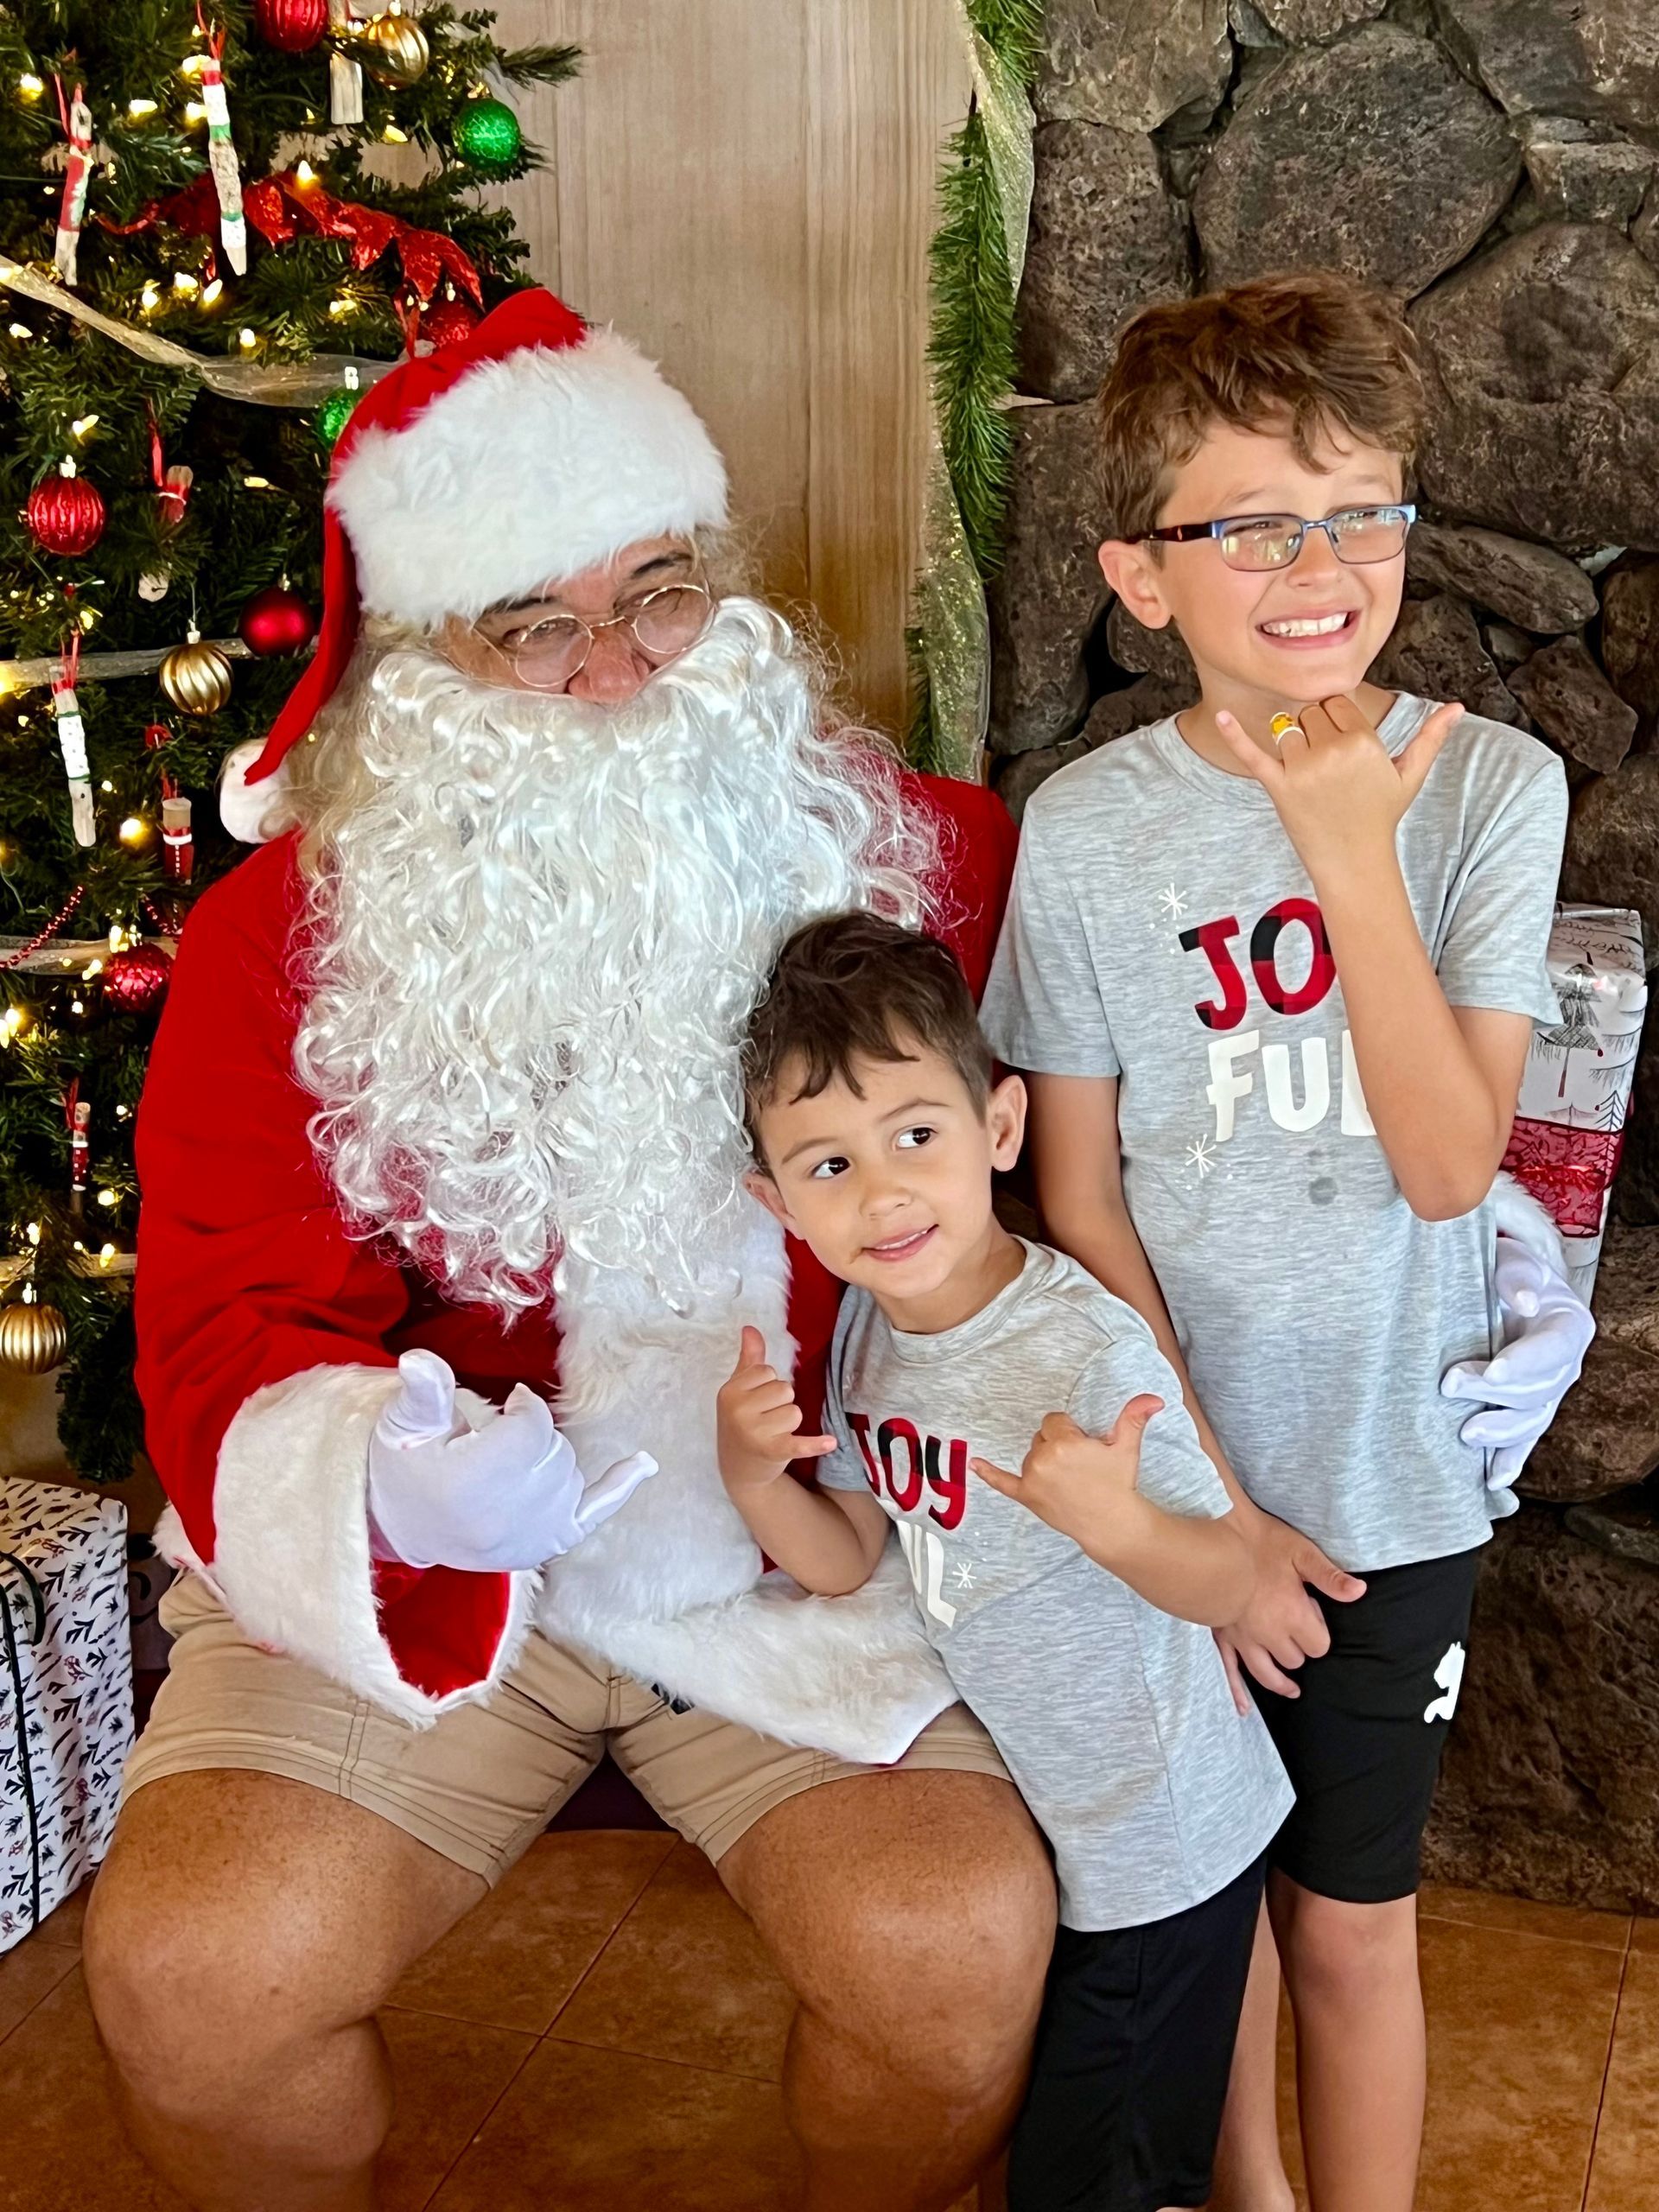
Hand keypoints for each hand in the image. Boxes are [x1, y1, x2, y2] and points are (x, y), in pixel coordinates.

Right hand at [367, 1349, 656, 1572]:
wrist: (400, 1524)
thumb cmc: (402, 1467)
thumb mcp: (405, 1425)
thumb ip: (424, 1392)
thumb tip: (419, 1358)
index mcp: (473, 1483)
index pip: (533, 1428)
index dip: (523, 1409)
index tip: (506, 1407)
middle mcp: (506, 1518)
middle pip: (554, 1452)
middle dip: (533, 1437)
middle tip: (499, 1441)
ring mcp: (530, 1537)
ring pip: (572, 1476)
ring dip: (552, 1461)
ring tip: (514, 1464)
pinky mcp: (544, 1546)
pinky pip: (594, 1513)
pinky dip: (619, 1488)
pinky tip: (644, 1464)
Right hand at [716, 1326, 834, 1493]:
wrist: (739, 1469)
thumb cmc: (742, 1422)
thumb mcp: (740, 1390)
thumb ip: (749, 1359)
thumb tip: (750, 1328)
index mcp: (729, 1391)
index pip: (767, 1371)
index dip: (768, 1384)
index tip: (757, 1401)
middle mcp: (739, 1410)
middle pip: (784, 1389)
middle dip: (781, 1403)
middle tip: (766, 1419)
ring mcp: (754, 1432)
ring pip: (794, 1412)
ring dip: (789, 1423)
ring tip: (773, 1432)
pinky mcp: (772, 1451)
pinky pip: (799, 1443)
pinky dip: (815, 1444)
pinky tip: (830, 1443)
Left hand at [971, 1397, 1161, 1553]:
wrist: (1111, 1524)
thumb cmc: (1119, 1484)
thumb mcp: (1126, 1448)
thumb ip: (1134, 1417)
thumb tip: (1154, 1398)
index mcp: (1064, 1442)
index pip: (1055, 1421)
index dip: (1072, 1432)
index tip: (1086, 1448)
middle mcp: (1042, 1458)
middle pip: (1042, 1436)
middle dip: (1058, 1445)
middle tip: (1081, 1466)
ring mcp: (1031, 1479)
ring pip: (1031, 1455)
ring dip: (1045, 1461)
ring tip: (1070, 1480)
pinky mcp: (1026, 1496)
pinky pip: (1001, 1482)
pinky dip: (988, 1473)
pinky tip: (974, 1464)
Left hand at [1215, 695, 1462, 883]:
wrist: (1354, 861)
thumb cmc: (1381, 816)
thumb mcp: (1409, 774)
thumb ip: (1431, 737)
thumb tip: (1458, 707)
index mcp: (1364, 740)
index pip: (1336, 702)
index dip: (1338, 721)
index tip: (1344, 746)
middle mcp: (1333, 750)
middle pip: (1311, 713)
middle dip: (1317, 731)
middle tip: (1329, 766)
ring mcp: (1304, 769)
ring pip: (1288, 730)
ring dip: (1294, 745)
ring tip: (1312, 776)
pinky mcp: (1278, 787)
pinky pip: (1252, 753)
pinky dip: (1234, 734)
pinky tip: (1221, 714)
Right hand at [1215, 1507, 1365, 1711]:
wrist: (1209, 1549)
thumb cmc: (1255, 1545)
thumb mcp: (1299, 1552)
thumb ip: (1329, 1577)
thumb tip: (1359, 1592)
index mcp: (1293, 1616)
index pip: (1319, 1644)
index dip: (1318, 1629)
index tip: (1311, 1608)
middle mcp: (1270, 1635)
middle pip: (1294, 1659)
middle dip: (1300, 1649)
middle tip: (1295, 1625)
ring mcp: (1244, 1640)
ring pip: (1267, 1674)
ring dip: (1281, 1682)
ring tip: (1291, 1689)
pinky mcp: (1223, 1638)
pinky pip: (1230, 1672)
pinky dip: (1238, 1692)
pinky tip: (1244, 1709)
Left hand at [1441, 1234, 1594, 1488]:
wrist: (1500, 1289)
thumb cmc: (1504, 1271)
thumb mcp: (1510, 1260)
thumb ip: (1515, 1275)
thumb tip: (1524, 1302)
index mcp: (1568, 1325)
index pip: (1555, 1349)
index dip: (1526, 1363)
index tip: (1493, 1372)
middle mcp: (1564, 1365)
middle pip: (1539, 1389)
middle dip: (1496, 1395)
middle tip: (1450, 1386)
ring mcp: (1546, 1392)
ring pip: (1532, 1420)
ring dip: (1501, 1434)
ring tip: (1466, 1434)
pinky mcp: (1524, 1410)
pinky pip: (1521, 1442)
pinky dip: (1507, 1461)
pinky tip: (1491, 1481)